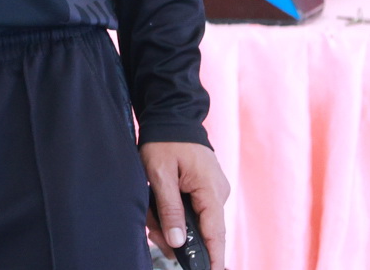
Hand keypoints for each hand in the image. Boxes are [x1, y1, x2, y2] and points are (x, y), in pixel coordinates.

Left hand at [140, 141, 228, 267]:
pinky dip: (176, 213)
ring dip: (172, 224)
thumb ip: (170, 209)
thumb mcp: (160, 174)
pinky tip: (159, 208)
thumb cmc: (164, 141)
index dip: (214, 257)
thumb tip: (179, 242)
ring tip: (151, 213)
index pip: (215, 232)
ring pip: (196, 222)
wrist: (171, 114)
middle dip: (177, 238)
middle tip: (153, 232)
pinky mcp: (206, 189)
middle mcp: (218, 192)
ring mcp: (213, 190)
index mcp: (211, 189)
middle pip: (203, 231)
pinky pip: (194, 211)